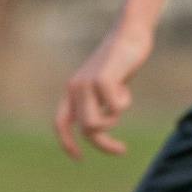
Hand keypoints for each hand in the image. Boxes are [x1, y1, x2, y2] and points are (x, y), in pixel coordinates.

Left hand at [54, 22, 153, 158]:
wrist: (130, 33)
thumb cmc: (121, 60)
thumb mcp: (106, 85)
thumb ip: (98, 104)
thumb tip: (94, 129)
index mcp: (73, 90)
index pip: (61, 123)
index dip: (67, 143)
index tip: (79, 159)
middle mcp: (75, 88)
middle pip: (87, 129)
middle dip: (105, 143)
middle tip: (122, 150)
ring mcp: (87, 83)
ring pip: (96, 123)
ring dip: (114, 119)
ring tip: (122, 99)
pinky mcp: (102, 80)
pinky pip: (115, 107)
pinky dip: (125, 102)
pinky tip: (127, 84)